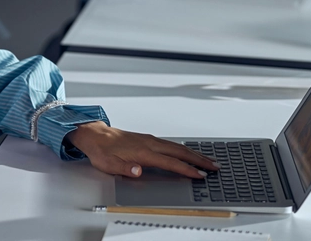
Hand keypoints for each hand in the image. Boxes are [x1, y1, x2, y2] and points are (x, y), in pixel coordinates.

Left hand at [65, 121, 219, 178]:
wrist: (95, 136)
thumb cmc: (102, 151)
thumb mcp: (110, 164)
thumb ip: (126, 168)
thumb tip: (139, 170)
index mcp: (143, 151)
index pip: (171, 162)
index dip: (187, 169)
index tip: (201, 175)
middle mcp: (150, 143)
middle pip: (180, 151)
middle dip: (199, 159)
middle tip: (215, 166)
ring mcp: (150, 139)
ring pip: (177, 146)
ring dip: (194, 153)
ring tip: (208, 160)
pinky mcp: (148, 139)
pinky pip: (171, 144)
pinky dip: (184, 148)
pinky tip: (188, 151)